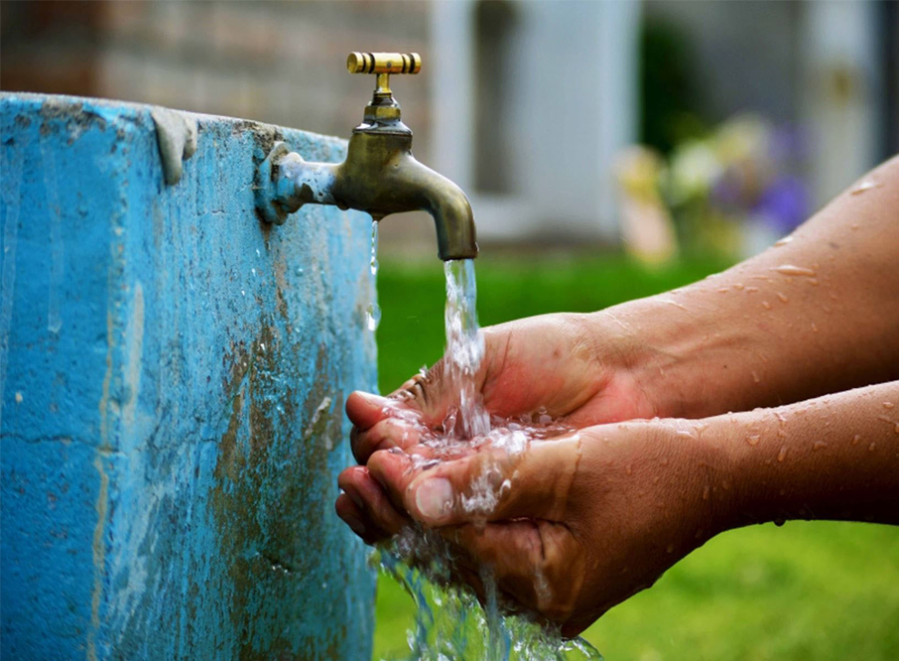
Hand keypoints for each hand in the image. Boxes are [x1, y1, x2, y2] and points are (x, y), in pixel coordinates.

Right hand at [336, 312, 657, 543]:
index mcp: (444, 421)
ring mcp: (486, 492)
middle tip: (360, 481)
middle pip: (399, 486)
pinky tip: (419, 519)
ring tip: (374, 498)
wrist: (627, 375)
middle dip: (375, 486)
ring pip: (427, 514)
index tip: (370, 445)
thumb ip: (426, 394)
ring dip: (395, 512)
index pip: (389, 445)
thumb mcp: (479, 362)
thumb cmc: (554, 356)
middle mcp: (458, 460)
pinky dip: (440, 528)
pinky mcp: (517, 519)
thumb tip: (359, 410)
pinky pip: (469, 531)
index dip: (373, 449)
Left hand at [356, 418, 729, 636]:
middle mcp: (536, 597)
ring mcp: (540, 586)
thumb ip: (489, 483)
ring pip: (454, 554)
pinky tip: (412, 495)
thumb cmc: (647, 467)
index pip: (453, 541)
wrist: (707, 476)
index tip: (373, 458)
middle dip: (393, 514)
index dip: (407, 498)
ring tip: (360, 485)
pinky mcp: (543, 566)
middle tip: (347, 478)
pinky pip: (476, 547)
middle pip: (443, 557)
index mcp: (545, 582)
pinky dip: (441, 519)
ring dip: (408, 517)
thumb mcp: (566, 467)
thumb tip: (414, 496)